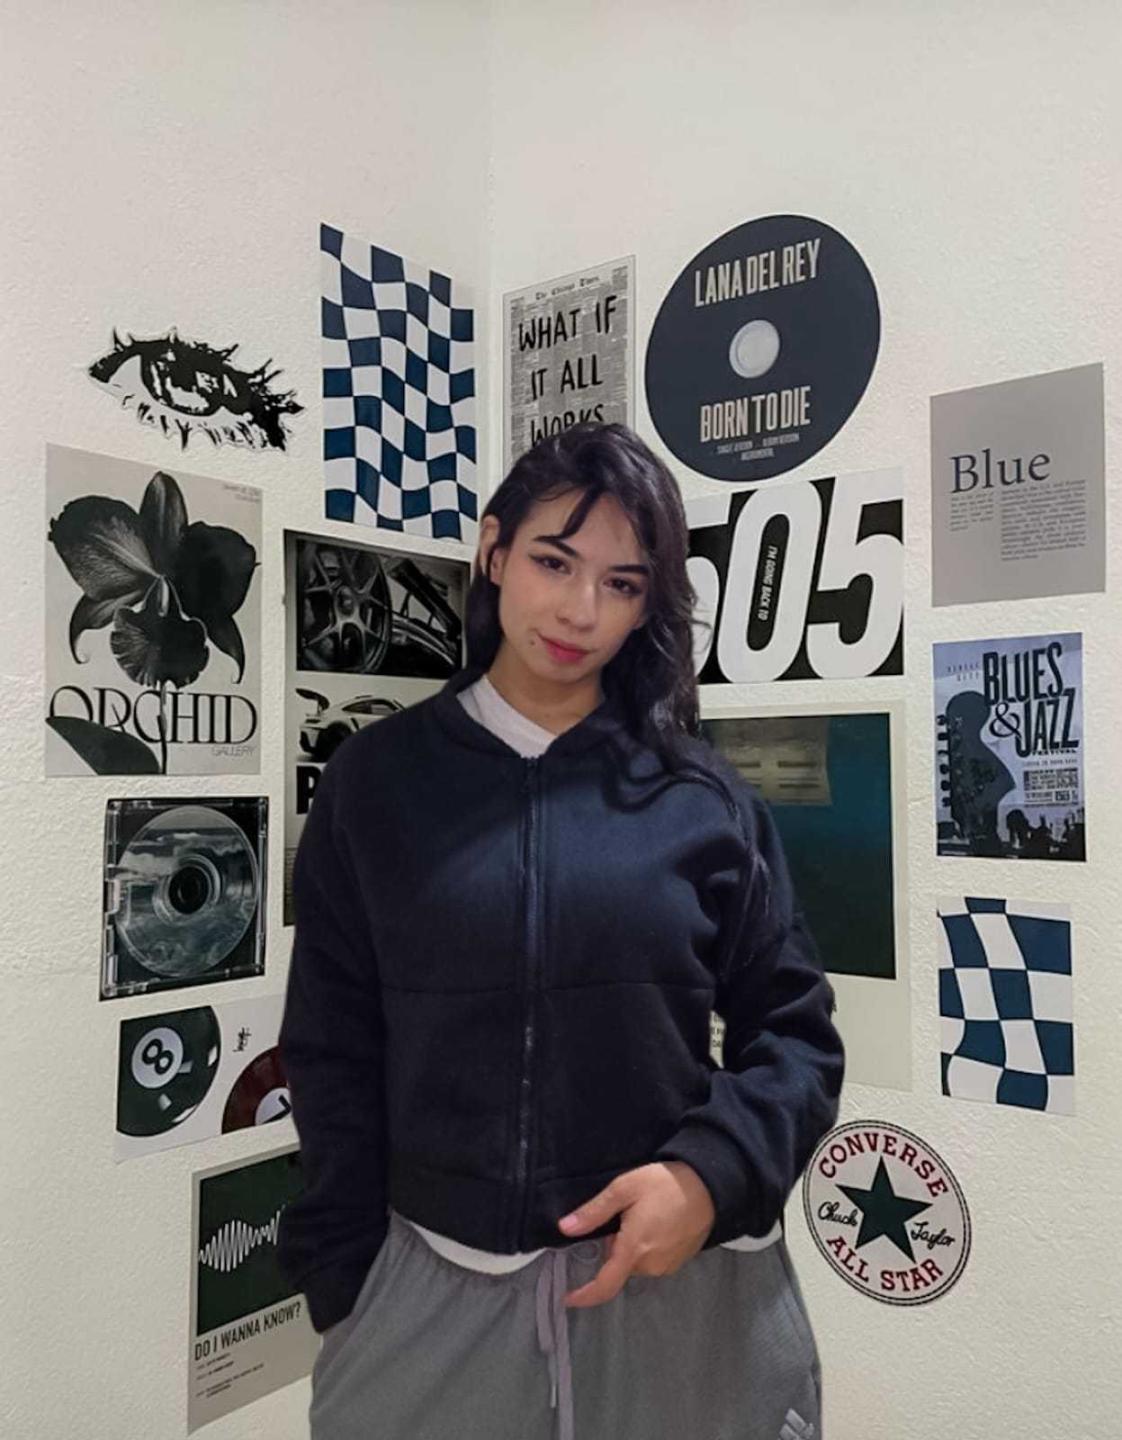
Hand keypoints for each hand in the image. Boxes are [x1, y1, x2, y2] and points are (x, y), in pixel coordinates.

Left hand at [556, 1161, 715, 1307]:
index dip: (585, 1296)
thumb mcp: (624, 1188)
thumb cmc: (664, 1184)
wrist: (710, 1186)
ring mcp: (667, 1266)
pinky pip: (653, 1260)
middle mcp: (650, 1266)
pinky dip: (647, 1247)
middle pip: (620, 1266)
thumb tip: (564, 1229)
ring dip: (632, 1247)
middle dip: (614, 1247)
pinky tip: (657, 1222)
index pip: (604, 1285)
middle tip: (624, 1215)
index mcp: (633, 1250)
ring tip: (643, 1214)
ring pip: (637, 1263)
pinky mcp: (680, 1261)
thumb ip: (594, 1211)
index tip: (568, 1298)